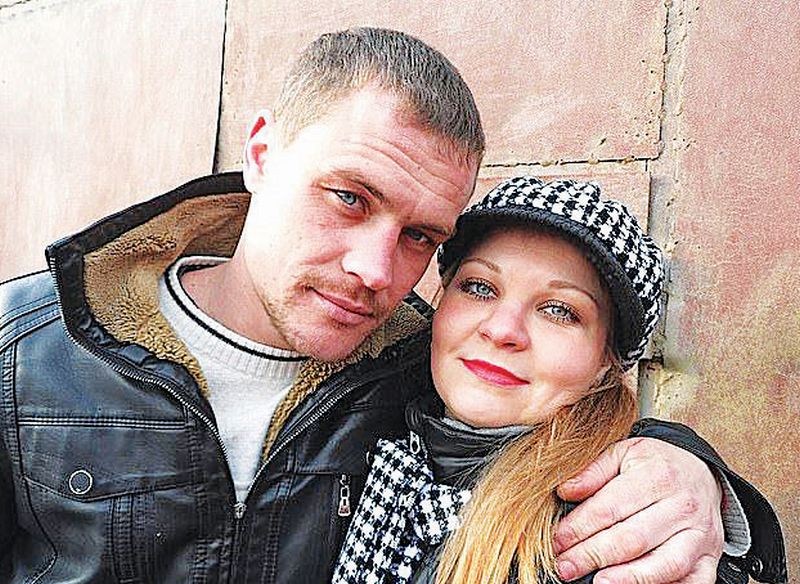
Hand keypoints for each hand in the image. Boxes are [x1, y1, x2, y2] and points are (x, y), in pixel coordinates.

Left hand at [554, 437, 723, 583]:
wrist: (701, 472)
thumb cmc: (655, 464)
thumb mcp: (623, 452)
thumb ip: (593, 471)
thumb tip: (564, 491)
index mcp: (657, 476)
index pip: (610, 508)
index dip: (579, 528)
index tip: (558, 541)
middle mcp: (682, 506)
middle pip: (632, 539)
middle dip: (592, 556)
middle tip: (565, 566)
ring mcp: (700, 535)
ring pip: (663, 565)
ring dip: (626, 578)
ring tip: (596, 582)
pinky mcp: (710, 557)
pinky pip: (692, 582)